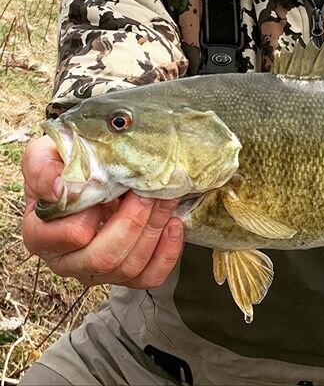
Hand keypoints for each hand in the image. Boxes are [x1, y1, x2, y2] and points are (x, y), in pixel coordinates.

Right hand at [21, 135, 183, 288]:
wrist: (90, 169)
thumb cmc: (66, 164)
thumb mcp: (45, 155)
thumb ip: (43, 169)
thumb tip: (59, 188)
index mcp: (41, 235)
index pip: (71, 236)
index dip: (96, 212)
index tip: (110, 185)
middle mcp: (67, 261)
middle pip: (104, 258)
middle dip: (133, 223)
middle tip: (147, 193)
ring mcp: (97, 271)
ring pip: (129, 268)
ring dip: (153, 230)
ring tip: (165, 199)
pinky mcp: (125, 273)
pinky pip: (149, 278)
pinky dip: (166, 254)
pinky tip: (173, 224)